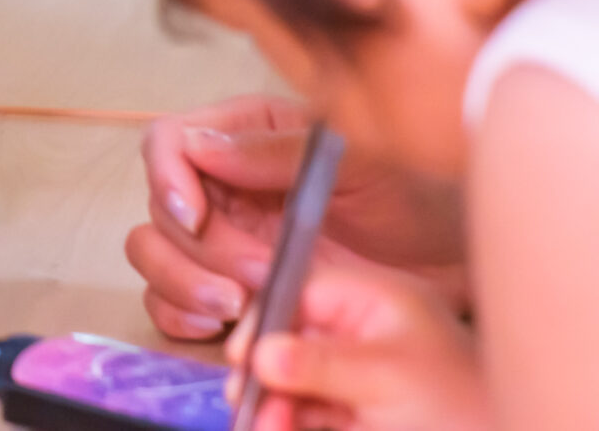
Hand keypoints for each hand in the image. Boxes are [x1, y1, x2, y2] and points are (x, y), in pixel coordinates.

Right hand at [130, 95, 467, 339]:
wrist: (455, 263)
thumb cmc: (417, 199)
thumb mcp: (356, 164)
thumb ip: (274, 150)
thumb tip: (199, 145)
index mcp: (244, 134)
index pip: (168, 142)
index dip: (167, 178)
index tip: (196, 217)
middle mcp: (222, 184)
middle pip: (159, 208)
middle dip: (197, 250)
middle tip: (252, 281)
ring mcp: (223, 238)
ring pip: (154, 253)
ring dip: (181, 283)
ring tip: (237, 308)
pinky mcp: (230, 287)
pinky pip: (171, 300)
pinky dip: (180, 313)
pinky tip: (217, 325)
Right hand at [228, 262, 487, 430]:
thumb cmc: (462, 413)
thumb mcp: (388, 380)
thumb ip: (320, 364)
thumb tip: (260, 355)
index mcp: (380, 302)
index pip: (303, 288)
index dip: (267, 317)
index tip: (244, 354)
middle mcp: (365, 332)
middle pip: (289, 337)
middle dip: (264, 370)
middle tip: (247, 398)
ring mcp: (360, 375)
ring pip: (291, 379)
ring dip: (271, 402)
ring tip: (264, 423)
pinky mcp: (357, 412)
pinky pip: (305, 409)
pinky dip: (286, 420)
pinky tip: (276, 427)